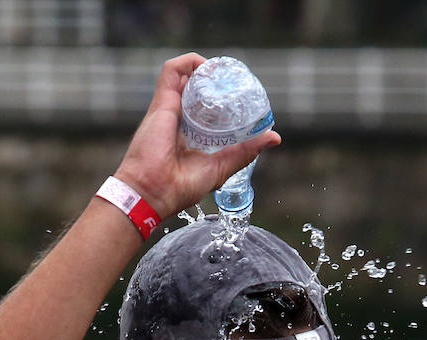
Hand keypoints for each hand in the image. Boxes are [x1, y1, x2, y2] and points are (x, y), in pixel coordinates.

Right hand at [113, 53, 280, 219]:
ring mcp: (168, 108)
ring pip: (186, 76)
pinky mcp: (161, 101)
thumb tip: (274, 137)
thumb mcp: (222, 166)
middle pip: (197, 91)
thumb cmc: (180, 186)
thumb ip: (245, 151)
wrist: (152, 190)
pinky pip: (172, 70)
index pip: (206, 110)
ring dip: (204, 68)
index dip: (221, 99)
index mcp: (189, 136)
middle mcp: (178, 119)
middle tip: (233, 81)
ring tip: (223, 70)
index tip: (238, 97)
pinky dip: (189, 61)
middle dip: (215, 82)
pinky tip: (207, 66)